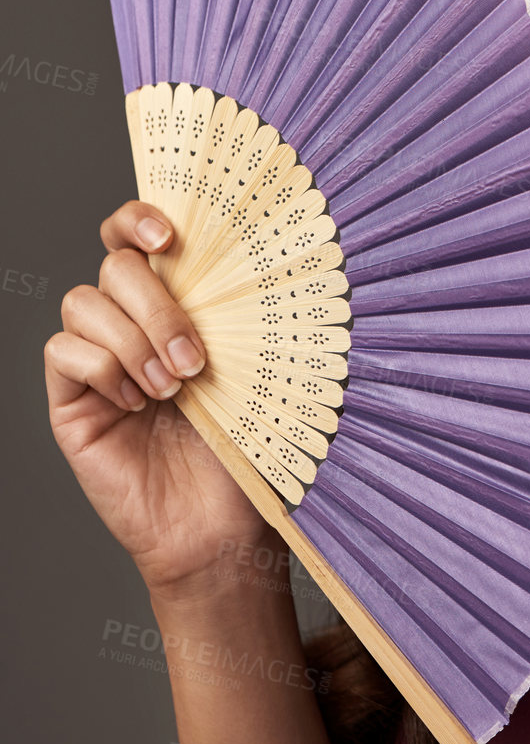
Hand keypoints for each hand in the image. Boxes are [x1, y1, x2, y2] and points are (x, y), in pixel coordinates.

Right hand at [45, 200, 280, 599]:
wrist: (215, 524)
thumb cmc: (239, 448)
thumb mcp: (249, 370)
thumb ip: (233, 315)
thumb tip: (252, 262)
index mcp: (176, 306)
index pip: (135, 237)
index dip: (140, 219)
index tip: (171, 239)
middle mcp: (130, 324)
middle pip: (114, 267)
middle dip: (157, 305)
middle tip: (194, 359)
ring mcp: (96, 361)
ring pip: (84, 304)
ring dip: (134, 342)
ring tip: (171, 389)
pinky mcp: (69, 400)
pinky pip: (63, 352)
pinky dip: (103, 370)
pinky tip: (134, 406)